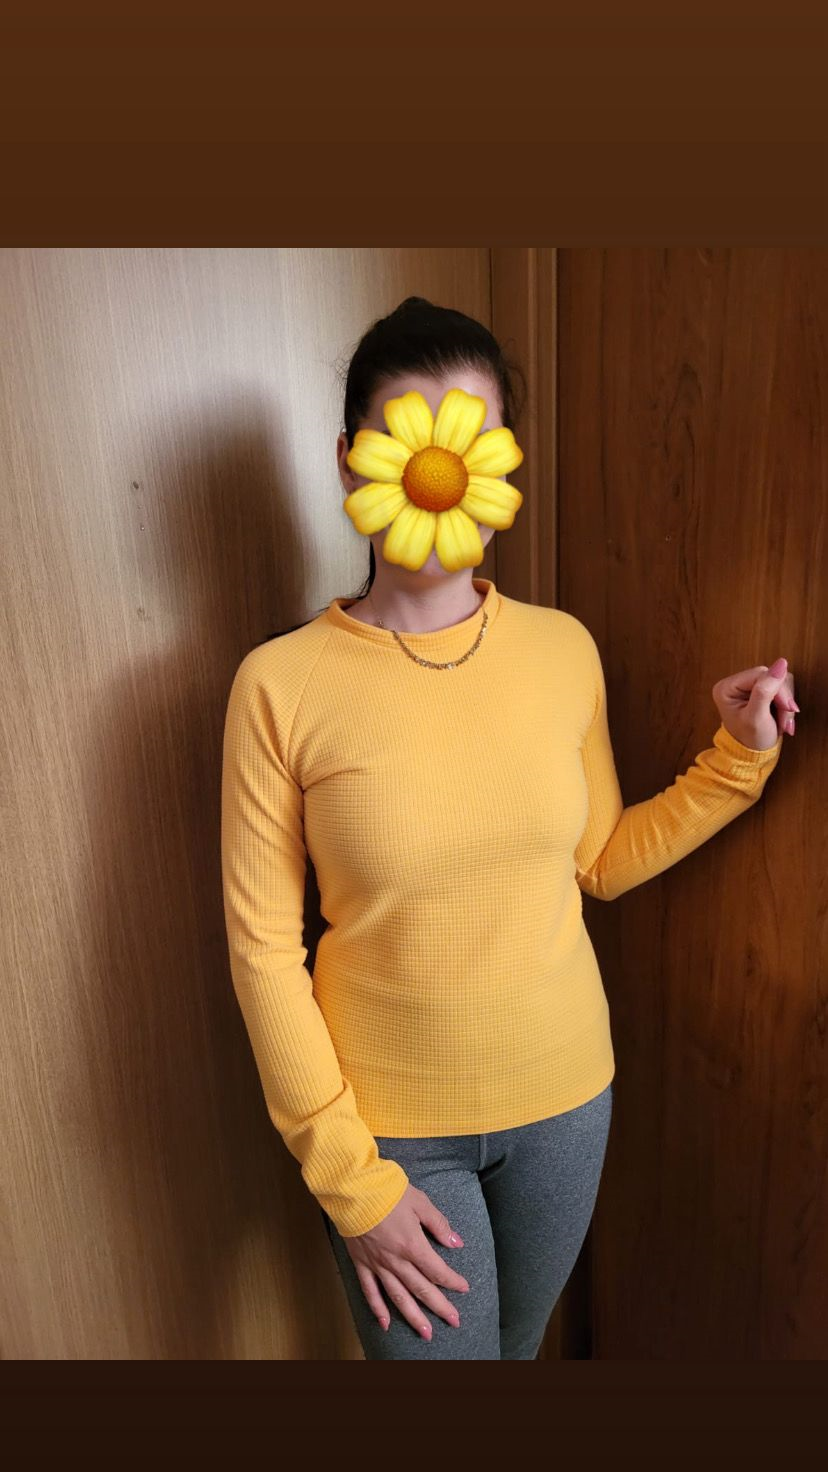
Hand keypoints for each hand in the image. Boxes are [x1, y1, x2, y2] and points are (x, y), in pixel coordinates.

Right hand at [343, 1183, 469, 1340]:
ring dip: (413, 1317)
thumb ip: (438, 1224)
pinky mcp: (361, 1263)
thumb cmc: (388, 1191)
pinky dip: (377, 1308)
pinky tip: (385, 1323)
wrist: (353, 1188)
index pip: (437, 1270)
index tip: (464, 1288)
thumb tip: (457, 1243)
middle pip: (421, 1289)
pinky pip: (370, 1290)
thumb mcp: (420, 1202)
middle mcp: (396, 1260)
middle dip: (439, 1306)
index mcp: (413, 1245)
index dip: (452, 1281)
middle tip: (454, 1321)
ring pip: (398, 1296)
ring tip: (426, 1333)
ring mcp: (377, 1264)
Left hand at [712, 655, 798, 750]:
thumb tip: (781, 663)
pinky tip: (782, 719)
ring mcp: (749, 687)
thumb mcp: (757, 717)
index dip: (778, 689)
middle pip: (771, 676)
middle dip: (782, 699)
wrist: (753, 756)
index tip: (787, 708)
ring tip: (783, 723)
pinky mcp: (761, 692)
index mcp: (727, 687)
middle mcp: (736, 683)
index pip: (760, 674)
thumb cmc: (750, 741)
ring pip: (779, 682)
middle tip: (785, 721)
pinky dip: (786, 705)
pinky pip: (782, 689)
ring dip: (785, 704)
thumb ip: (766, 690)